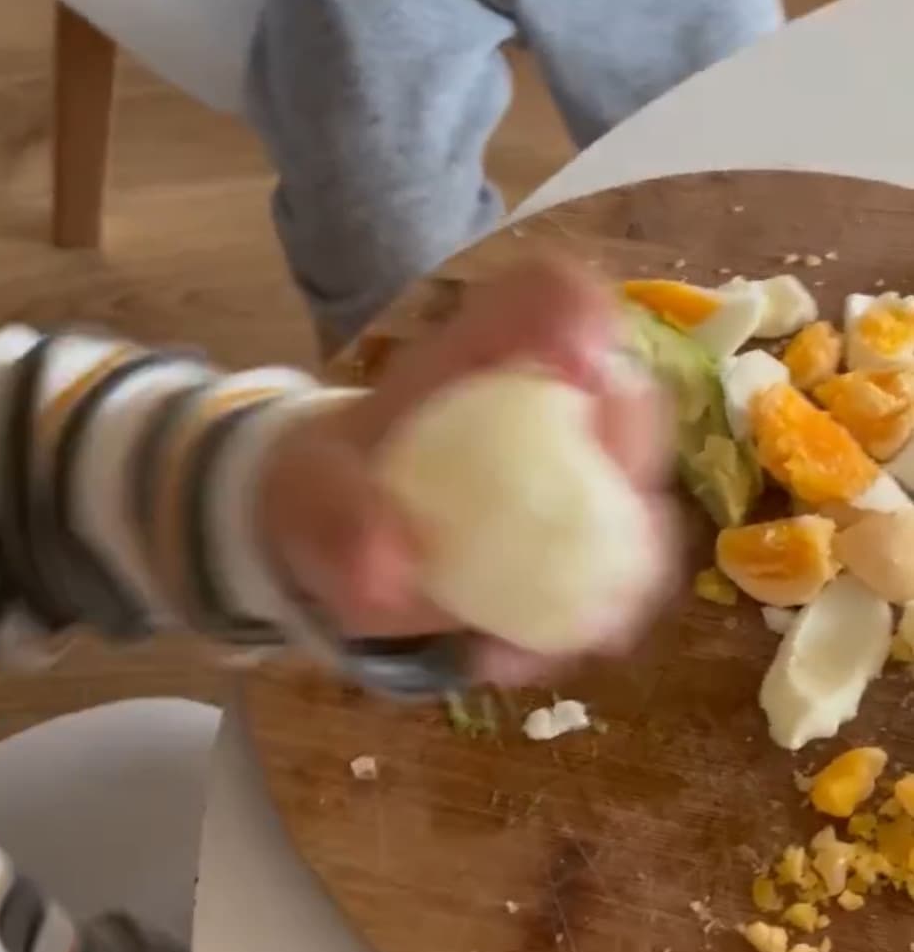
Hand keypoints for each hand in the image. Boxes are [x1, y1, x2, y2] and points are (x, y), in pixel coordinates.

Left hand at [260, 253, 675, 686]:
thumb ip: (337, 517)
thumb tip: (391, 574)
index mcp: (488, 355)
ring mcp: (576, 486)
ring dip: (618, 564)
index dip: (582, 318)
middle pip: (633, 404)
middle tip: (593, 524)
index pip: (554, 298)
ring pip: (646, 508)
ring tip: (554, 619)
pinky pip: (609, 593)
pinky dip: (571, 627)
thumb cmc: (327, 483)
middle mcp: (552, 409)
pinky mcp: (575, 561)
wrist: (330, 539)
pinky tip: (500, 653)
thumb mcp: (307, 489)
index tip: (580, 368)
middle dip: (631, 457)